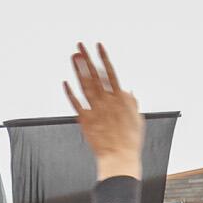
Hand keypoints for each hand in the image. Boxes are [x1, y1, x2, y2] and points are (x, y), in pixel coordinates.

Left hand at [63, 42, 143, 181]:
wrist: (119, 158)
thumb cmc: (130, 140)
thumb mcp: (137, 118)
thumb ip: (132, 102)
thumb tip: (128, 91)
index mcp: (120, 98)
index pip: (110, 72)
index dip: (103, 58)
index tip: (98, 46)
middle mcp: (106, 101)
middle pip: (95, 75)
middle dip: (87, 58)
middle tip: (79, 45)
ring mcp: (95, 110)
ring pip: (85, 85)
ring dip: (78, 70)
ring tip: (73, 57)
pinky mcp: (85, 120)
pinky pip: (76, 104)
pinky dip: (70, 92)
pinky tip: (65, 82)